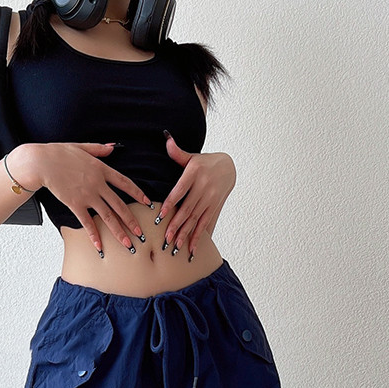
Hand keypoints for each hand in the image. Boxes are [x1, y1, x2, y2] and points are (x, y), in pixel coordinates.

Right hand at [35, 142, 153, 255]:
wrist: (43, 163)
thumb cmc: (59, 153)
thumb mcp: (83, 147)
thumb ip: (99, 148)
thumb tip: (112, 147)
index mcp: (102, 169)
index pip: (125, 183)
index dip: (137, 193)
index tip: (147, 202)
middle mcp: (98, 184)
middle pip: (119, 205)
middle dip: (131, 221)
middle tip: (141, 234)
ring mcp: (87, 196)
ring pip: (108, 216)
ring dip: (119, 232)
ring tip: (128, 244)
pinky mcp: (75, 204)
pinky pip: (87, 223)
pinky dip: (94, 235)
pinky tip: (100, 247)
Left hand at [154, 134, 235, 258]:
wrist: (228, 167)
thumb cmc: (204, 162)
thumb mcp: (192, 156)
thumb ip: (177, 152)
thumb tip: (166, 138)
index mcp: (195, 173)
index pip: (180, 190)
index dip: (171, 204)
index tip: (161, 217)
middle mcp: (204, 186)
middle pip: (187, 209)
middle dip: (176, 225)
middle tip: (165, 239)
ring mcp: (210, 198)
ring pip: (195, 218)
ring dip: (185, 234)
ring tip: (175, 246)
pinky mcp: (214, 207)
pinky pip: (205, 224)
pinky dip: (198, 237)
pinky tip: (191, 249)